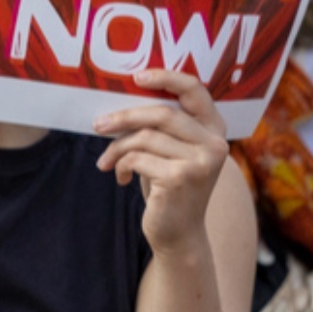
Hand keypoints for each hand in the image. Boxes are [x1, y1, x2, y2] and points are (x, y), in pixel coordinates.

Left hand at [94, 69, 231, 256]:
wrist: (179, 234)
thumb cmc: (170, 187)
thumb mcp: (173, 152)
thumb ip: (165, 127)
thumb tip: (123, 100)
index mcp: (215, 130)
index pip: (196, 90)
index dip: (167, 77)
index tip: (137, 77)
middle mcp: (215, 144)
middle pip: (162, 114)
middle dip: (124, 118)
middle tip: (97, 125)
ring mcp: (201, 162)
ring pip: (144, 138)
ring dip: (117, 149)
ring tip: (106, 162)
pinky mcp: (181, 178)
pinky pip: (137, 158)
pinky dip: (120, 166)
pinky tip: (120, 178)